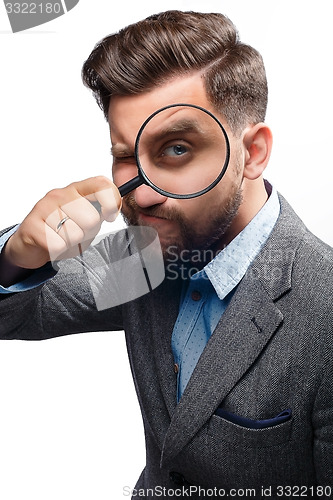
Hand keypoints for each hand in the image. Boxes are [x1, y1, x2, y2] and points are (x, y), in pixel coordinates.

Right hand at [3, 176, 120, 269]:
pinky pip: (58, 244)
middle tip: (76, 232)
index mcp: (76, 189)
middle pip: (91, 218)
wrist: (30, 244)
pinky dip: (58, 250)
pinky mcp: (32, 226)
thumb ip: (101, 212)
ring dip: (72, 242)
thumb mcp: (86, 219)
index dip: (112, 202)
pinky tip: (52, 243)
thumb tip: (113, 209)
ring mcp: (44, 208)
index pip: (102, 185)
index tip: (110, 216)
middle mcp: (60, 195)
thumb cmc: (61, 231)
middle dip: (87, 232)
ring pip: (75, 233)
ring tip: (62, 238)